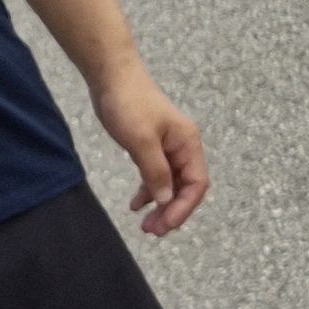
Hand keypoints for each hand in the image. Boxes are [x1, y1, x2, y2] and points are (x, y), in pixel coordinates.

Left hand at [92, 68, 207, 236]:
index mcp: (188, 144)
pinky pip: (156, 177)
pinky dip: (149, 192)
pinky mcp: (151, 148)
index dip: (184, 208)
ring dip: (161, 206)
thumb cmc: (129, 104)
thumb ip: (155, 171)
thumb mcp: (141, 140)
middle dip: (172, 211)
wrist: (112, 77)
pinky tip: (136, 204)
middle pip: (186, 188)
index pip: (196, 184)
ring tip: (145, 225)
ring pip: (171, 185)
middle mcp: (182, 148)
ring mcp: (167, 149)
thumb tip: (166, 200)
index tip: (166, 225)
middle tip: (152, 231)